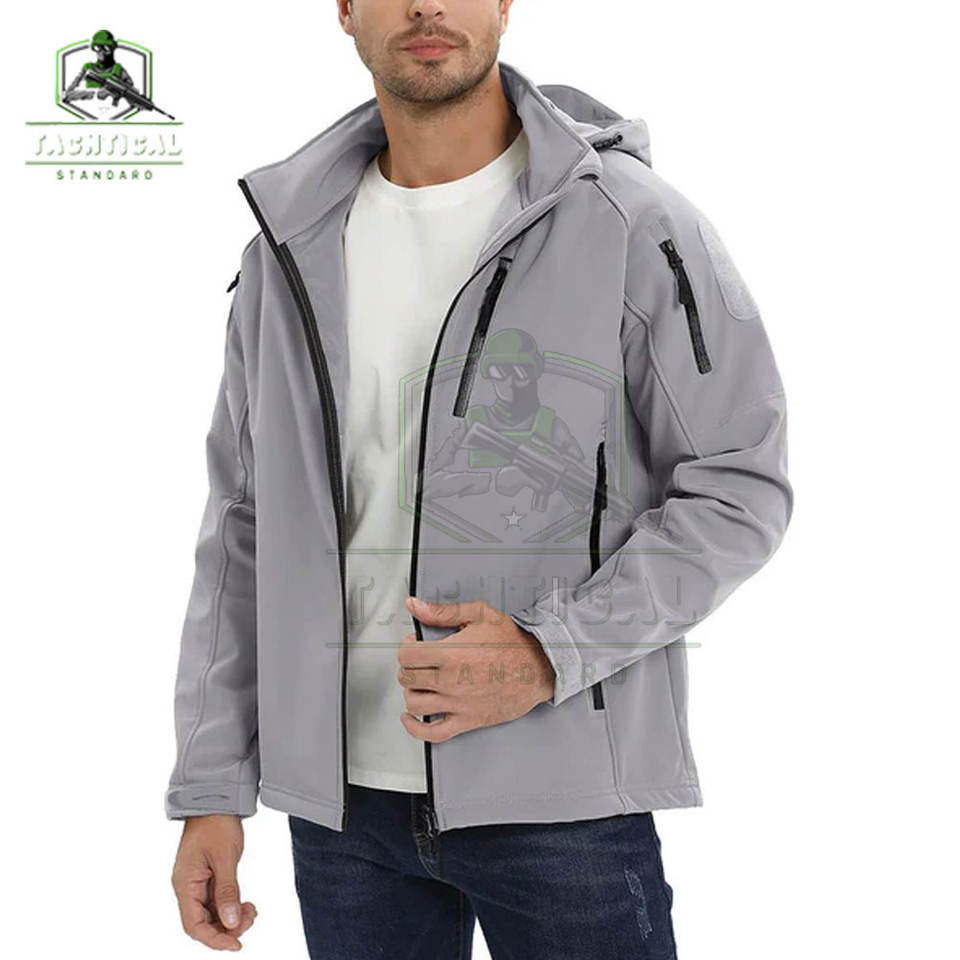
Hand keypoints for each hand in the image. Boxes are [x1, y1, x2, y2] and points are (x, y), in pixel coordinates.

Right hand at [171, 814, 256, 950]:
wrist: (217, 799)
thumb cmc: (216, 824)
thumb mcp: (225, 858)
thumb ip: (228, 892)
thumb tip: (230, 923)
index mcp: (185, 884)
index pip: (193, 925)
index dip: (214, 939)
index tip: (236, 944)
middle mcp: (187, 886)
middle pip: (202, 922)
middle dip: (226, 928)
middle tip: (249, 921)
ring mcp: (197, 881)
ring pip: (211, 913)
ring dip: (230, 917)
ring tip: (251, 911)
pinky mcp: (207, 876)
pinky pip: (216, 900)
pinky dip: (231, 905)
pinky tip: (246, 904)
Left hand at [397, 597, 556, 741]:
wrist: (539, 667)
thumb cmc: (513, 642)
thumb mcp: (479, 614)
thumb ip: (443, 612)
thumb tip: (415, 606)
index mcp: (451, 654)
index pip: (407, 655)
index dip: (407, 647)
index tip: (414, 644)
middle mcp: (450, 680)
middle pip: (408, 678)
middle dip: (409, 667)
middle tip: (419, 661)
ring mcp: (458, 703)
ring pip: (415, 703)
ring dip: (412, 691)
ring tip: (421, 682)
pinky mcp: (467, 720)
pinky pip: (432, 733)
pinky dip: (415, 727)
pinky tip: (411, 717)